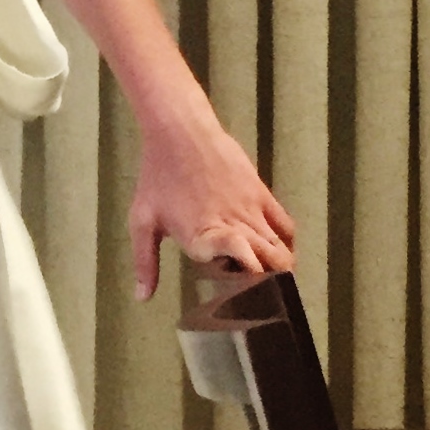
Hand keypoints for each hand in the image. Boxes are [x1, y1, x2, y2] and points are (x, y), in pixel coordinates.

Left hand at [128, 112, 296, 300]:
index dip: (250, 280)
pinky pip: (285, 224)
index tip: (245, 294)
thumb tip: (142, 297)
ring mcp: (251, 209)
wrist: (180, 132)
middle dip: (269, 283)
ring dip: (280, 266)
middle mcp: (233, 225)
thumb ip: (145, 262)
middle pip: (269, 261)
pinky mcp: (261, 193)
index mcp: (203, 237)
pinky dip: (287, 243)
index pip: (242, 261)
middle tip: (261, 295)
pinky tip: (280, 251)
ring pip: (280, 246)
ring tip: (273, 281)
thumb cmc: (158, 176)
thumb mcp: (143, 221)